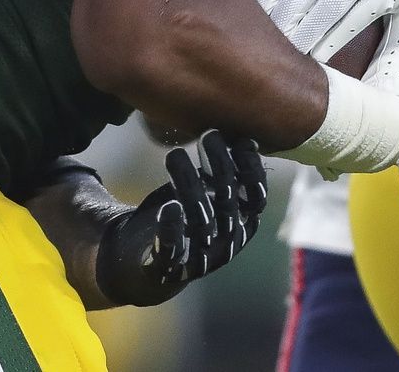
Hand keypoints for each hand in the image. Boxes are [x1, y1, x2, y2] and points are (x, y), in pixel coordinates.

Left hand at [95, 131, 267, 305]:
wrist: (142, 264)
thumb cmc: (182, 218)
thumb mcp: (205, 194)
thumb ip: (222, 173)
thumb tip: (239, 132)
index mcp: (238, 225)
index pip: (256, 199)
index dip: (253, 171)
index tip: (243, 139)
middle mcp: (224, 243)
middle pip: (228, 203)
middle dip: (221, 166)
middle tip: (208, 133)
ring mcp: (197, 257)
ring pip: (201, 222)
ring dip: (190, 186)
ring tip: (176, 154)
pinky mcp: (166, 266)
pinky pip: (172, 249)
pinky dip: (173, 228)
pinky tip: (169, 207)